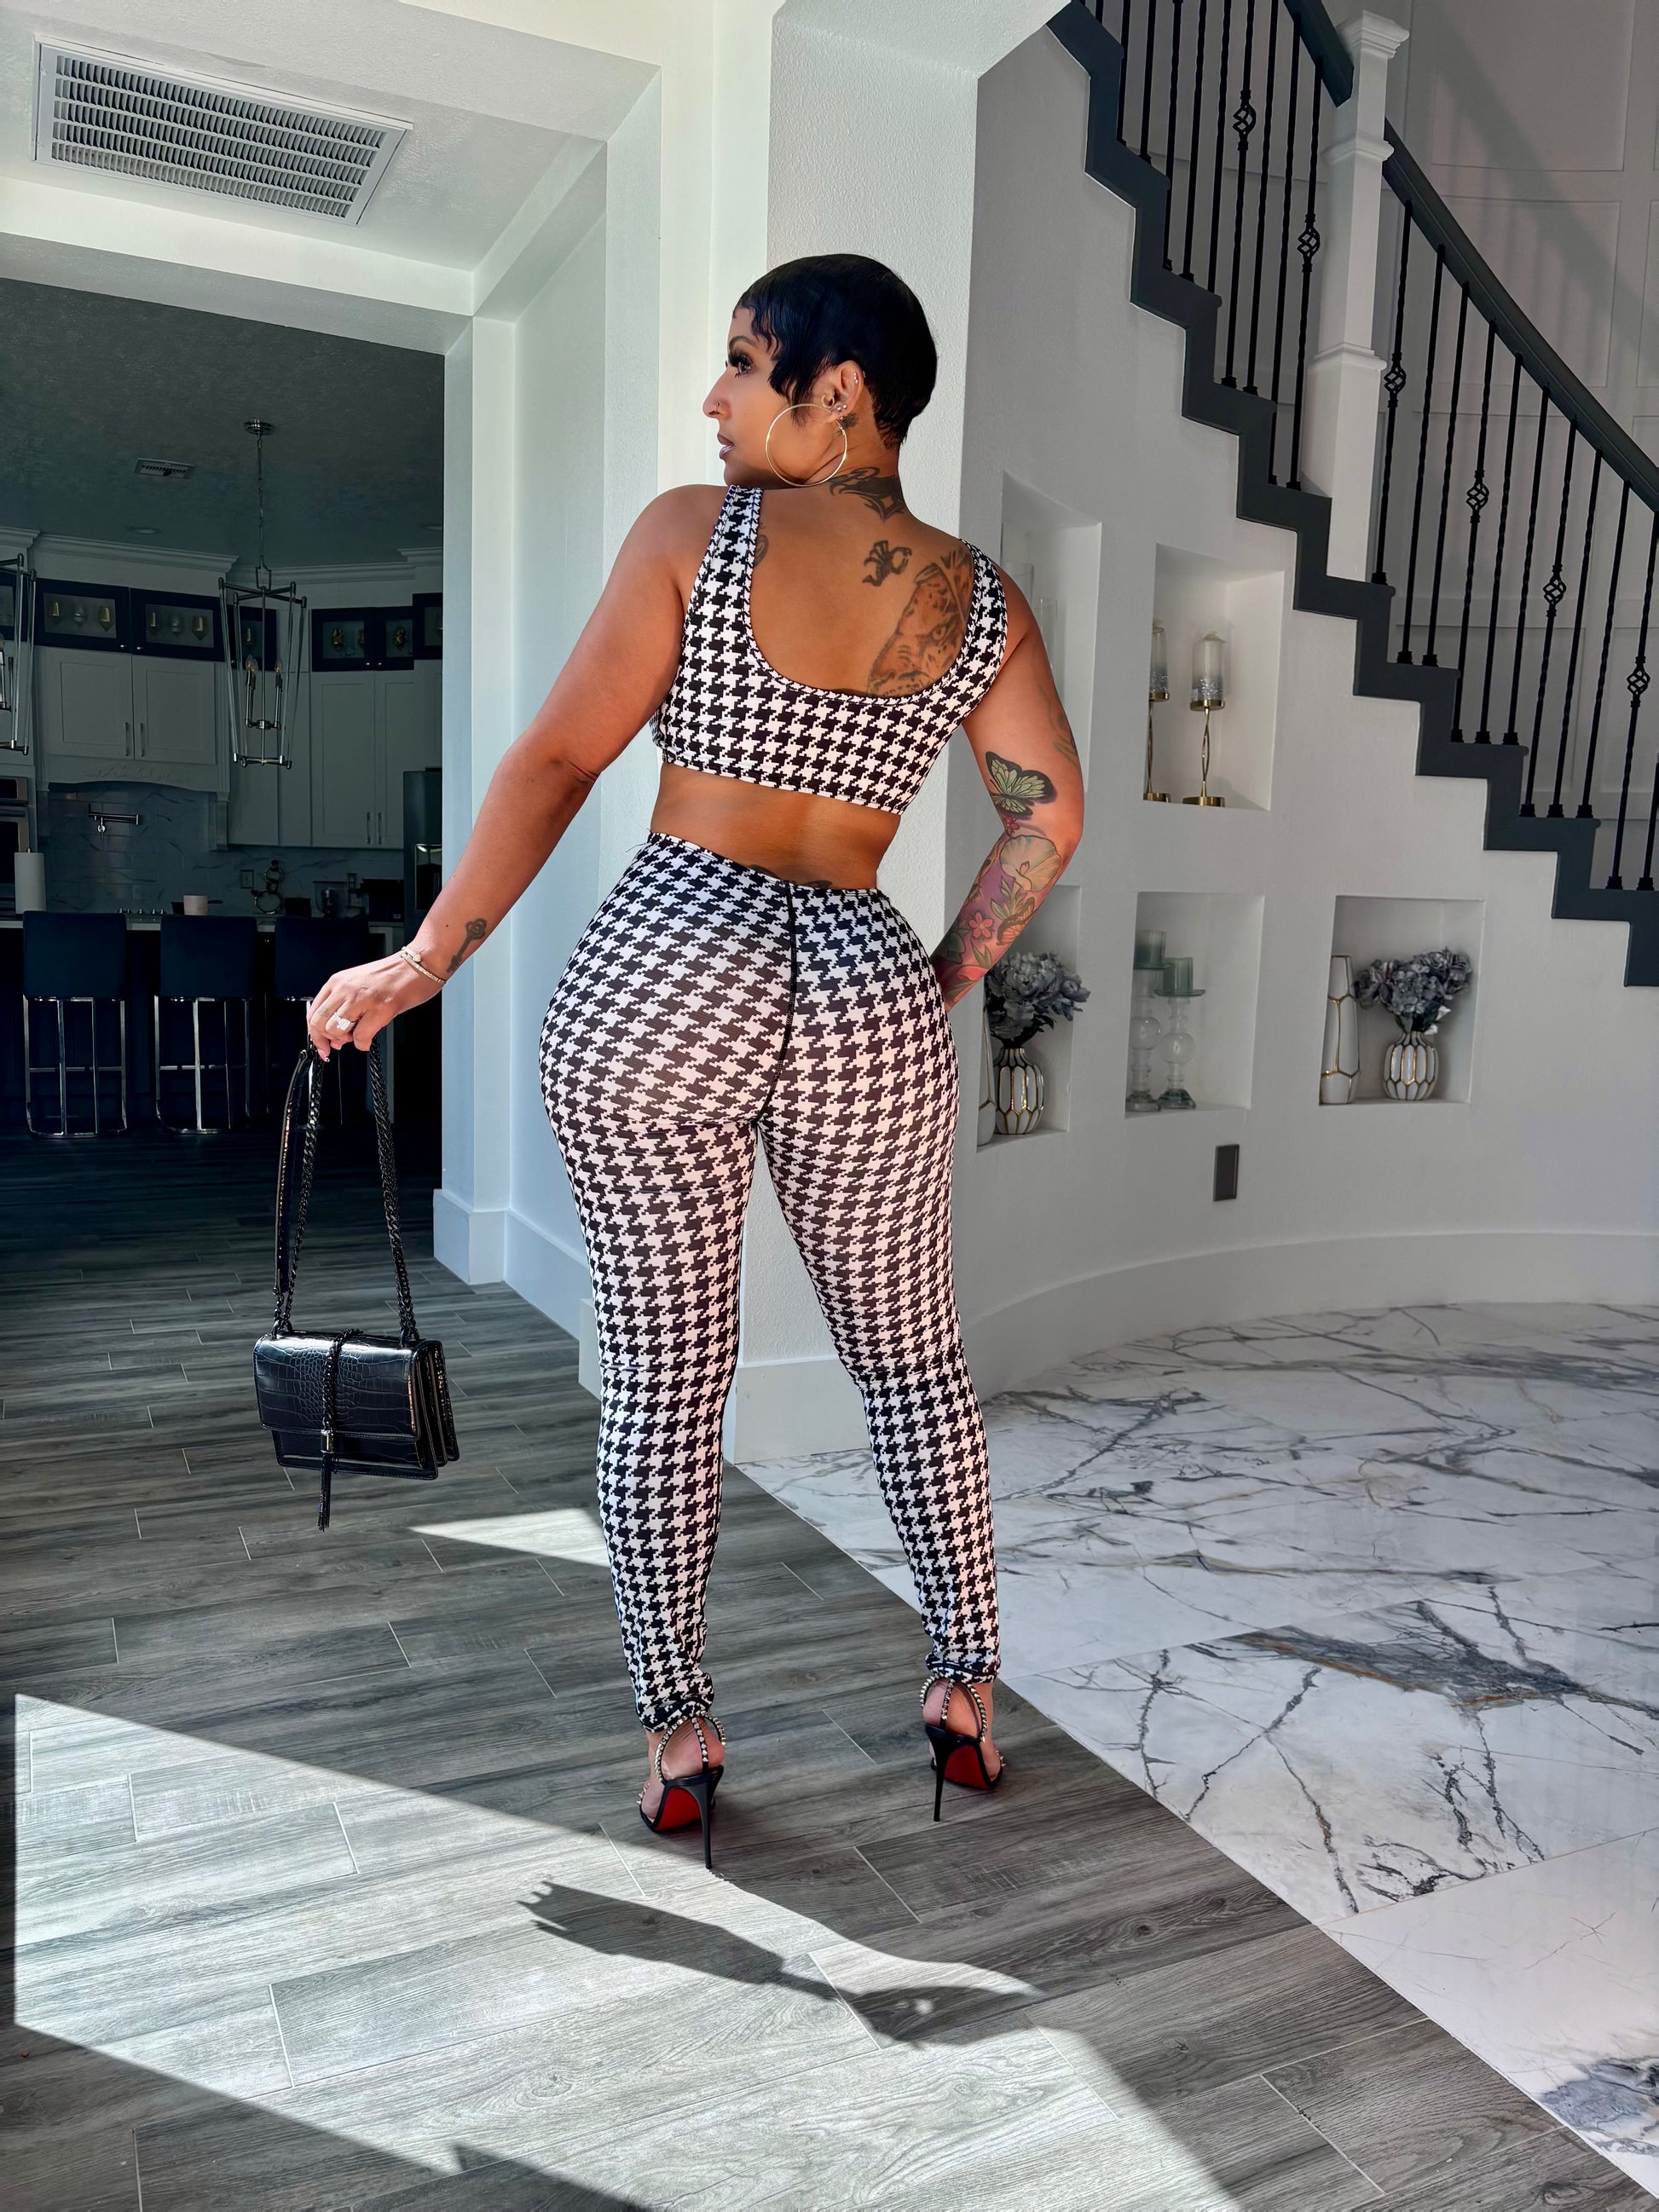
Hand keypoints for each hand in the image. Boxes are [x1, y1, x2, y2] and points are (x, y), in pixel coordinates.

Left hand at [307, 954, 438, 1060]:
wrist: (419, 965)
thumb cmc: (393, 976)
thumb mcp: (359, 984)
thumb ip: (344, 1005)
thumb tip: (335, 1034)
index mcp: (338, 982)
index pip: (314, 1012)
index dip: (315, 1034)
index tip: (322, 1045)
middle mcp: (346, 989)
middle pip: (320, 1023)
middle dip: (327, 1040)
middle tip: (340, 1043)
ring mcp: (362, 998)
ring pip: (336, 1030)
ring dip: (347, 1040)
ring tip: (360, 1034)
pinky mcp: (380, 1009)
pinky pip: (360, 1037)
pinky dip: (363, 1043)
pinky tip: (370, 1038)